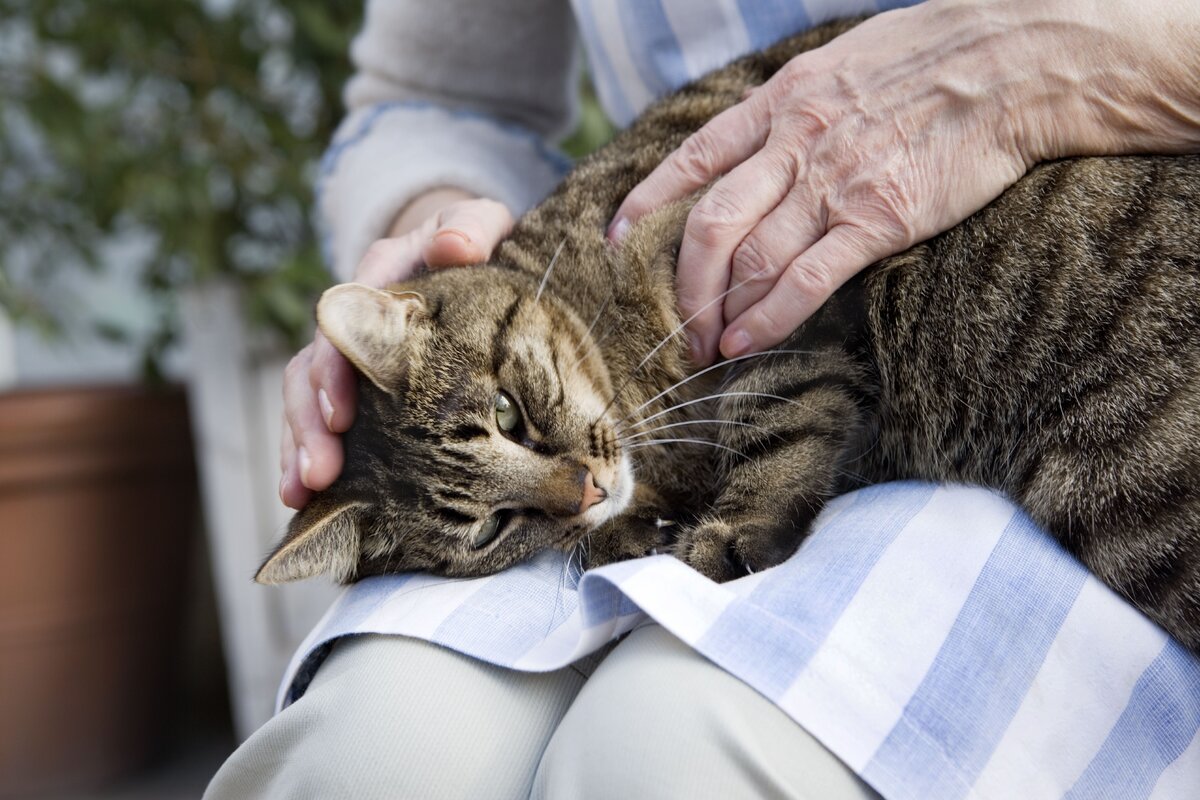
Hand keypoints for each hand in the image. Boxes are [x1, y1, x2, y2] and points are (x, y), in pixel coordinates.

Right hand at [279, 191, 512, 507]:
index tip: (342, 413)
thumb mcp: (480, 222)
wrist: (464, 250)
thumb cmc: (474, 239)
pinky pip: (323, 423)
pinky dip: (307, 457)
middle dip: (309, 424)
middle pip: (312, 370)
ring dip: (298, 448)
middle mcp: (350, 320)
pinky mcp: (357, 389)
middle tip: (318, 472)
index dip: (336, 367)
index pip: (341, 323)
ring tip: (300, 495)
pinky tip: (304, 499)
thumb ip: (469, 227)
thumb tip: (455, 245)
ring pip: (306, 402)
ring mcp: (349, 357)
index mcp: (377, 279)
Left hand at [610, 0, 1199, 364]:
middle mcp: (795, 144)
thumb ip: (799, 106)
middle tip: (677, 325)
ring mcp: (834, 184)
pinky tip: (746, 345)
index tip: (617, 237)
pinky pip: (806, 280)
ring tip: (706, 346)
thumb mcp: (845, 63)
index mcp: (783, 100)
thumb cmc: (937, 58)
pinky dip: (768, 318)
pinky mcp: (878, 220)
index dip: (648, 201)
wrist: (1017, 62)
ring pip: (750, 260)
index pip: (694, 157)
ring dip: (720, 312)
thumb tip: (769, 144)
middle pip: (709, 224)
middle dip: (684, 284)